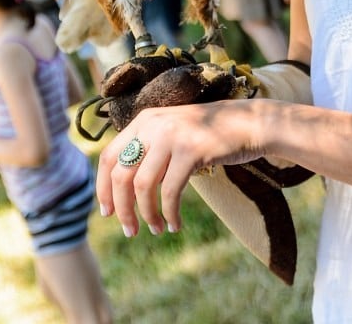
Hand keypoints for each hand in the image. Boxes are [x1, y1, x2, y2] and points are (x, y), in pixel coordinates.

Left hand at [96, 99, 267, 237]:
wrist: (248, 123)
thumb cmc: (210, 135)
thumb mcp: (172, 134)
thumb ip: (149, 150)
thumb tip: (121, 191)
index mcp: (144, 120)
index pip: (108, 157)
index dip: (103, 189)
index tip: (107, 214)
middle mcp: (153, 124)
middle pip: (121, 175)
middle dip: (123, 209)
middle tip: (130, 231)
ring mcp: (172, 135)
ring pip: (143, 186)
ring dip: (147, 215)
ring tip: (156, 229)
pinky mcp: (190, 149)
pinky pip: (170, 191)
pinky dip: (170, 213)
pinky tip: (175, 225)